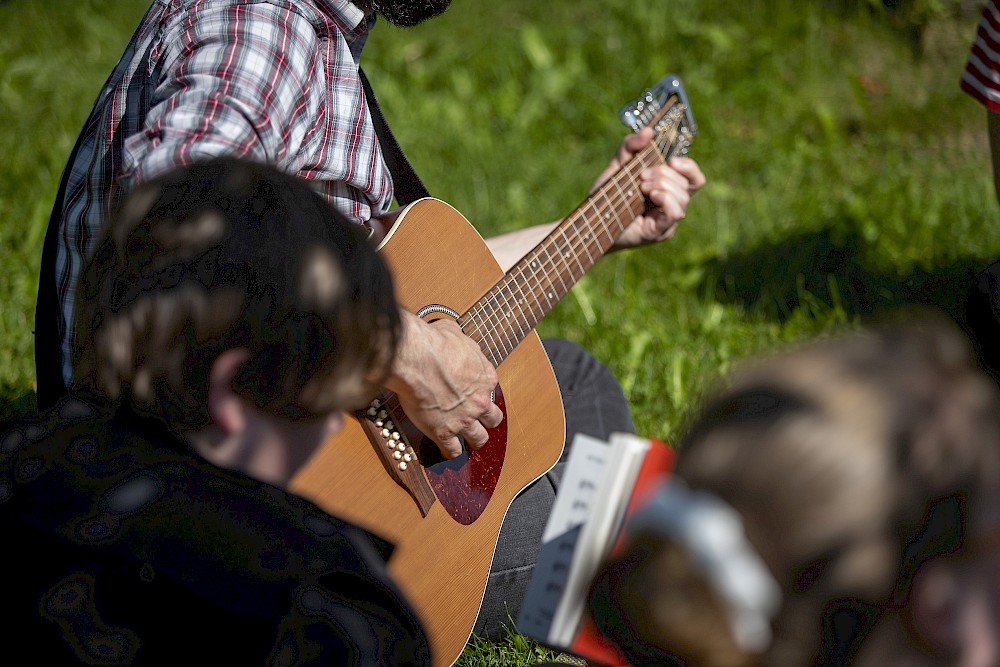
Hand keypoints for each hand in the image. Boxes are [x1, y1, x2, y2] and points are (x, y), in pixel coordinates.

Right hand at [384, 311, 502, 458]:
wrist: (416, 358)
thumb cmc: (434, 343)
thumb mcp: (456, 334)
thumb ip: (461, 342)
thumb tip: (455, 335)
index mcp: (485, 377)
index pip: (492, 390)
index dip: (482, 393)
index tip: (475, 395)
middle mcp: (479, 401)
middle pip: (493, 419)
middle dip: (486, 421)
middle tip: (479, 422)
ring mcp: (464, 419)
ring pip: (479, 439)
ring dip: (474, 440)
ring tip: (468, 442)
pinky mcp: (444, 432)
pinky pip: (452, 450)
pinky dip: (450, 452)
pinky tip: (445, 450)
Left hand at [590, 127, 705, 248]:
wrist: (590, 223)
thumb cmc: (605, 198)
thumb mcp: (617, 166)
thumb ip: (630, 147)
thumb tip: (648, 130)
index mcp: (667, 189)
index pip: (693, 178)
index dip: (689, 166)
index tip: (671, 160)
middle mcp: (670, 205)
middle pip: (688, 184)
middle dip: (665, 174)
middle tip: (642, 176)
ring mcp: (666, 220)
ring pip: (683, 197)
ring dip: (663, 185)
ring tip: (642, 187)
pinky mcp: (659, 232)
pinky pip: (675, 213)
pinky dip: (666, 199)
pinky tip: (651, 196)